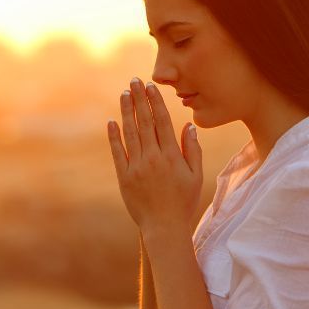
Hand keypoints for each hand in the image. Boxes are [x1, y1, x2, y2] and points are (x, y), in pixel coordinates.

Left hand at [107, 77, 202, 233]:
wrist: (164, 228)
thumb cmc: (184, 202)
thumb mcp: (196, 176)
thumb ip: (193, 150)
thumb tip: (188, 125)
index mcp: (171, 156)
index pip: (162, 122)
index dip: (155, 102)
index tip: (151, 87)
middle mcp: (153, 158)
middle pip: (144, 122)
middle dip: (139, 99)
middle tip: (134, 81)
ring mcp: (137, 167)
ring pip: (130, 133)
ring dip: (126, 112)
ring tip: (124, 94)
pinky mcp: (124, 177)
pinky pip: (118, 153)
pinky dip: (114, 136)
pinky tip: (112, 121)